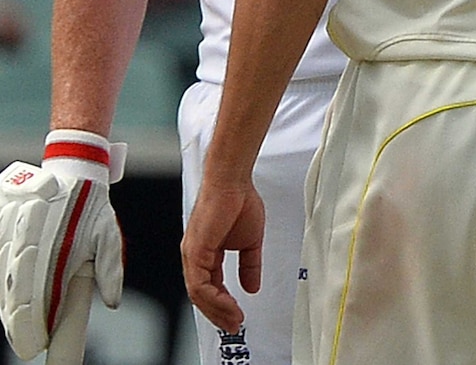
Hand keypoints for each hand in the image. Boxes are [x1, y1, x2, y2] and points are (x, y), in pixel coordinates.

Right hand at [0, 142, 123, 360]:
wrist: (72, 166)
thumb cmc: (90, 204)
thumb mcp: (107, 234)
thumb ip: (109, 269)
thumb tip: (112, 301)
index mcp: (60, 247)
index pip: (40, 299)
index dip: (35, 327)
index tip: (37, 343)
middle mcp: (32, 240)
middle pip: (16, 294)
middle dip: (19, 322)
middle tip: (26, 341)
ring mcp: (12, 229)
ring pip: (2, 276)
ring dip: (8, 302)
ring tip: (16, 322)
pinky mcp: (0, 218)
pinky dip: (2, 277)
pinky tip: (8, 293)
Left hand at [182, 179, 264, 333]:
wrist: (233, 181)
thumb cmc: (239, 200)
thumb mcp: (250, 242)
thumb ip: (249, 266)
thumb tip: (252, 286)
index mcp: (206, 253)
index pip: (210, 287)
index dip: (223, 304)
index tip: (236, 316)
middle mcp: (195, 255)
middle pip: (201, 296)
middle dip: (219, 314)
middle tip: (233, 325)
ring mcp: (193, 254)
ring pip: (198, 294)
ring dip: (217, 310)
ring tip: (234, 318)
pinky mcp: (195, 251)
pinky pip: (200, 284)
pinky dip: (214, 298)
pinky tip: (228, 303)